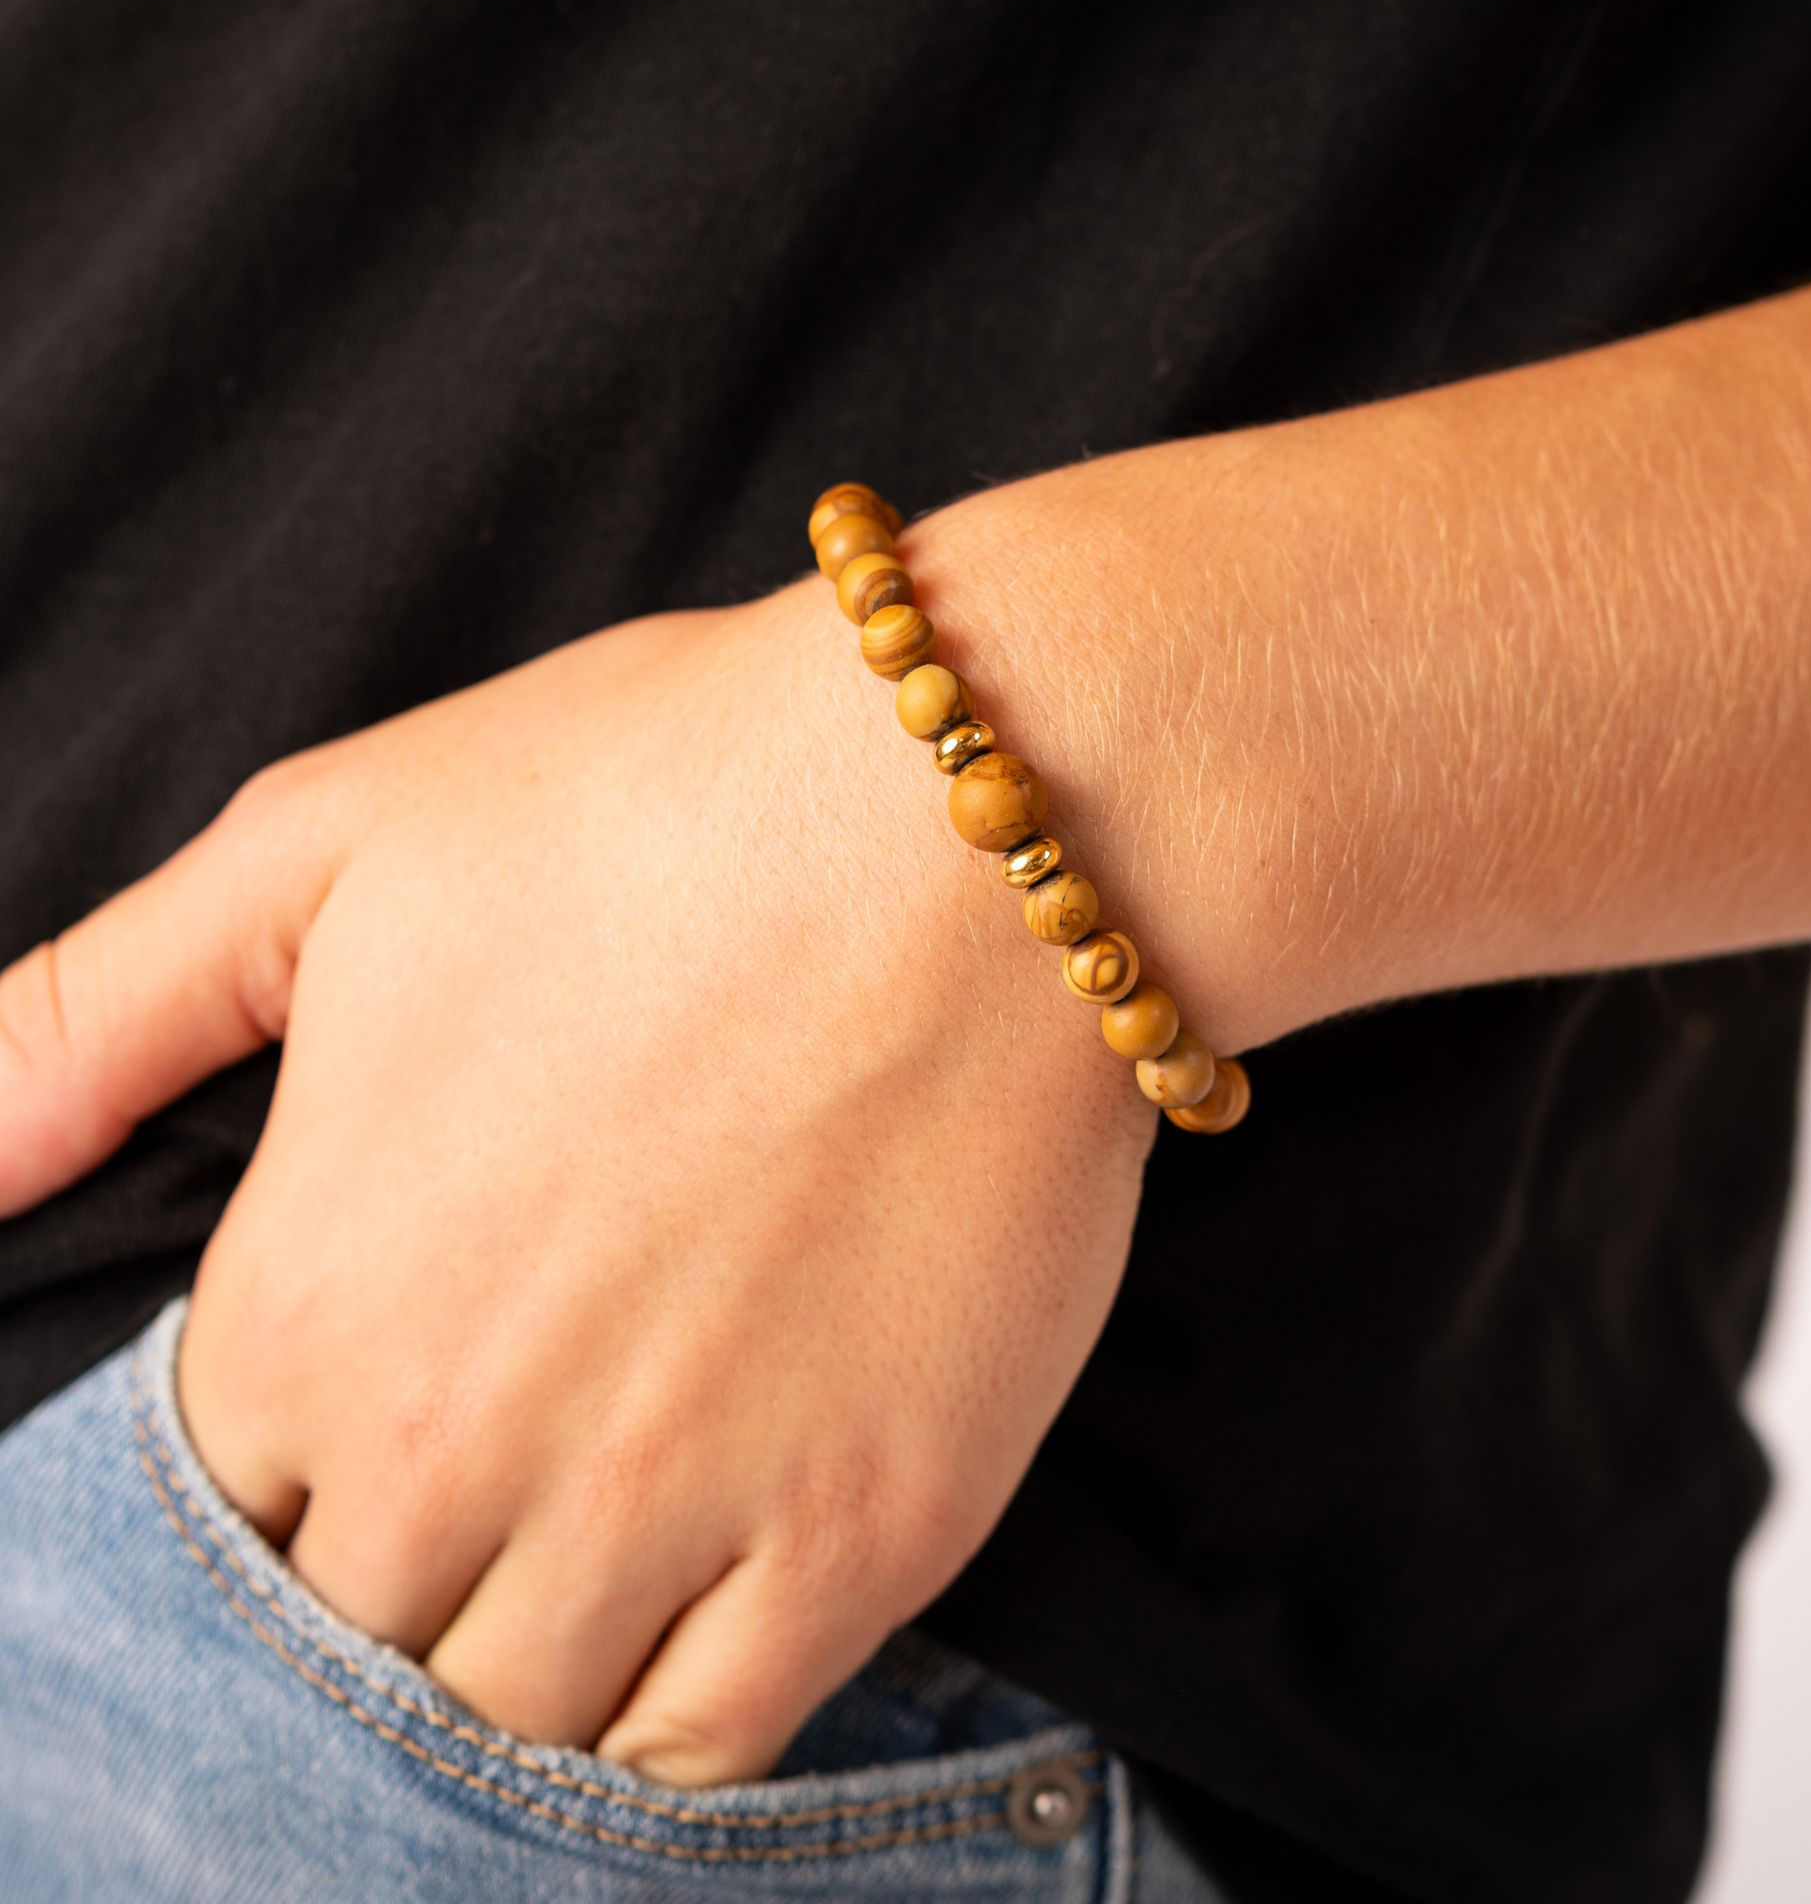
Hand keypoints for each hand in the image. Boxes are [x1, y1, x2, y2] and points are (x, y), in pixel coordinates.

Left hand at [0, 569, 1154, 1783]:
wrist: (973, 821)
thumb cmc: (660, 798)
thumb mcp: (332, 845)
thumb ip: (100, 1013)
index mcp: (308, 1301)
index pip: (213, 1519)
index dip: (291, 1464)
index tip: (383, 1392)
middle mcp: (462, 1449)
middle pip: (360, 1642)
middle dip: (403, 1565)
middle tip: (508, 1450)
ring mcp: (671, 1513)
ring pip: (520, 1723)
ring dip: (528, 1653)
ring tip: (594, 1532)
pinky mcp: (865, 1537)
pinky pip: (711, 1749)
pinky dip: (670, 1720)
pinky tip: (689, 1611)